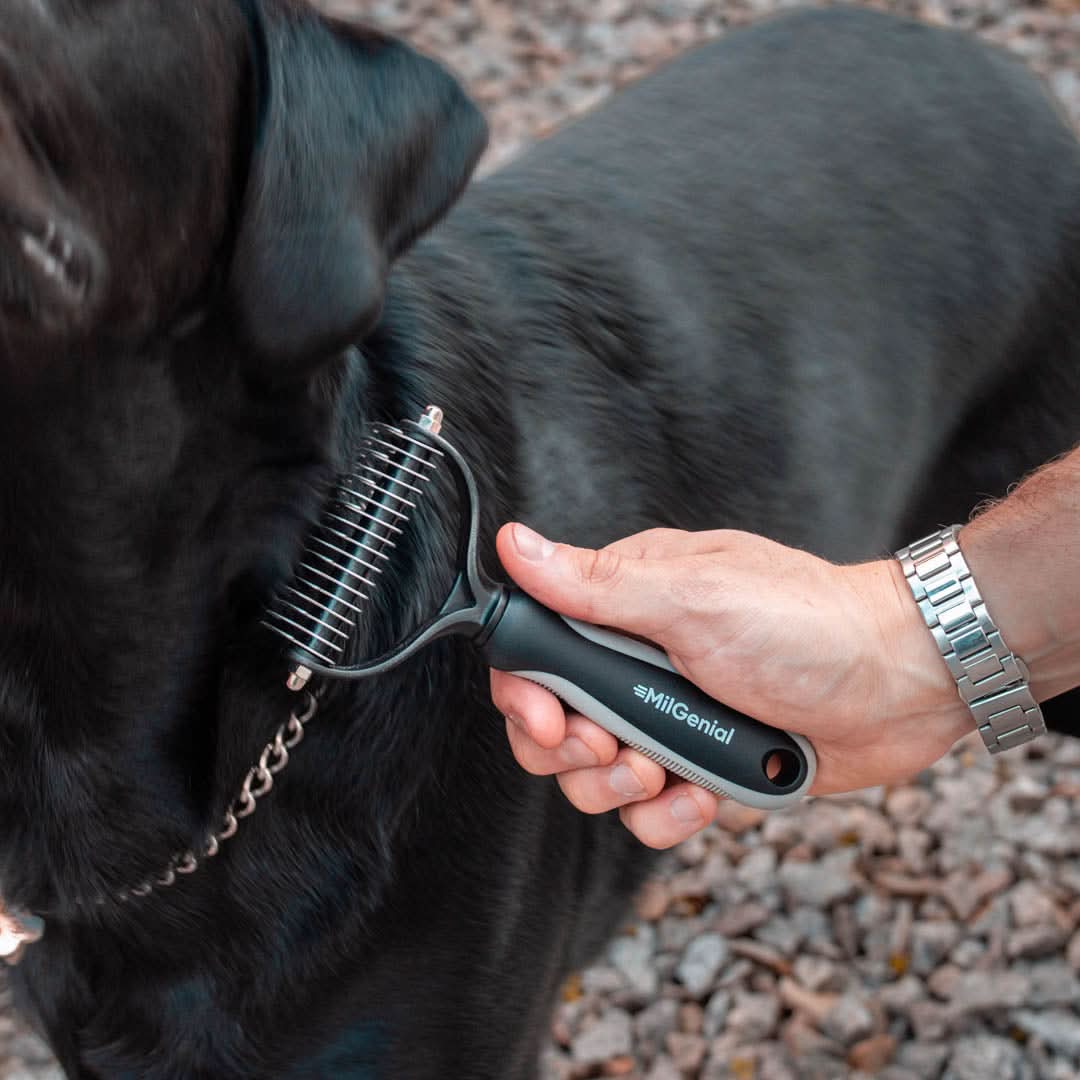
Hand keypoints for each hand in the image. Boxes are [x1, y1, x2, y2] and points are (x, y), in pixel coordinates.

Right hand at [490, 524, 971, 847]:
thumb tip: (515, 543)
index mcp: (627, 602)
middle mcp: (640, 659)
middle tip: (612, 747)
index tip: (548, 720)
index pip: (539, 648)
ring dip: (618, 786)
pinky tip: (702, 797)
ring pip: (596, 773)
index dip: (527, 693)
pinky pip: (650, 809)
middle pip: (555, 722)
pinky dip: (667, 815)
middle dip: (572, 750)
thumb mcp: (693, 598)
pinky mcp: (703, 761)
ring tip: (663, 771)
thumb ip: (597, 584)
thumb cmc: (806, 622)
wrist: (903, 681)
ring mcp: (671, 714)